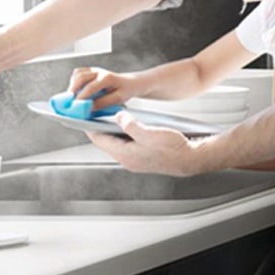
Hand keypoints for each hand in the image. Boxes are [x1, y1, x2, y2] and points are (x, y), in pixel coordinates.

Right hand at [68, 67, 149, 110]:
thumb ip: (103, 103)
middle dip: (73, 90)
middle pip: (80, 77)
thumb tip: (87, 108)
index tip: (74, 107)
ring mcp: (93, 70)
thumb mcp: (118, 99)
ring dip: (72, 86)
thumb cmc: (125, 91)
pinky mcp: (89, 71)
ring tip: (72, 98)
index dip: (81, 98)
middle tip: (69, 102)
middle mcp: (99, 72)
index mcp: (107, 77)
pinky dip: (74, 82)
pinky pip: (77, 74)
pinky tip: (76, 91)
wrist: (130, 83)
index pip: (90, 87)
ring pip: (77, 74)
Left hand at [87, 112, 207, 175]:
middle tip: (99, 113)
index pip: (99, 140)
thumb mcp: (148, 132)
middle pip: (107, 142)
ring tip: (115, 117)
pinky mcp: (144, 158)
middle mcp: (127, 160)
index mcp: (124, 154)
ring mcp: (136, 160)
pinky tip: (132, 126)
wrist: (191, 159)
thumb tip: (118, 117)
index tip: (84, 117)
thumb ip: (130, 124)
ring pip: (118, 143)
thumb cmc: (172, 148)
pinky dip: (125, 135)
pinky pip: (128, 145)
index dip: (90, 127)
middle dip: (101, 127)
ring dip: (114, 131)